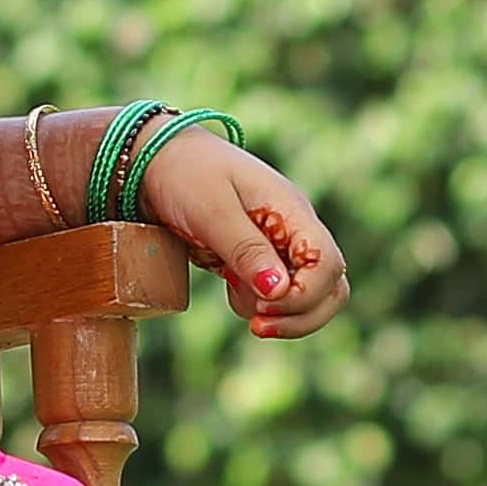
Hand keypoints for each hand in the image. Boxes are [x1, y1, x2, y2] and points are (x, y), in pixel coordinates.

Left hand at [145, 127, 346, 335]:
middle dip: (300, 316)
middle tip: (257, 325)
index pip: (327, 265)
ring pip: (307, 297)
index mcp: (292, 211)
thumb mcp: (212, 210)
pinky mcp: (258, 260)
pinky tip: (229, 285)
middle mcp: (294, 231)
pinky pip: (275, 295)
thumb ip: (246, 249)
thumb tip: (279, 291)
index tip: (263, 305)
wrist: (156, 160)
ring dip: (279, 314)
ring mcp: (278, 246)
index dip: (304, 296)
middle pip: (330, 288)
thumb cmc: (185, 174)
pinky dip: (256, 304)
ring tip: (235, 296)